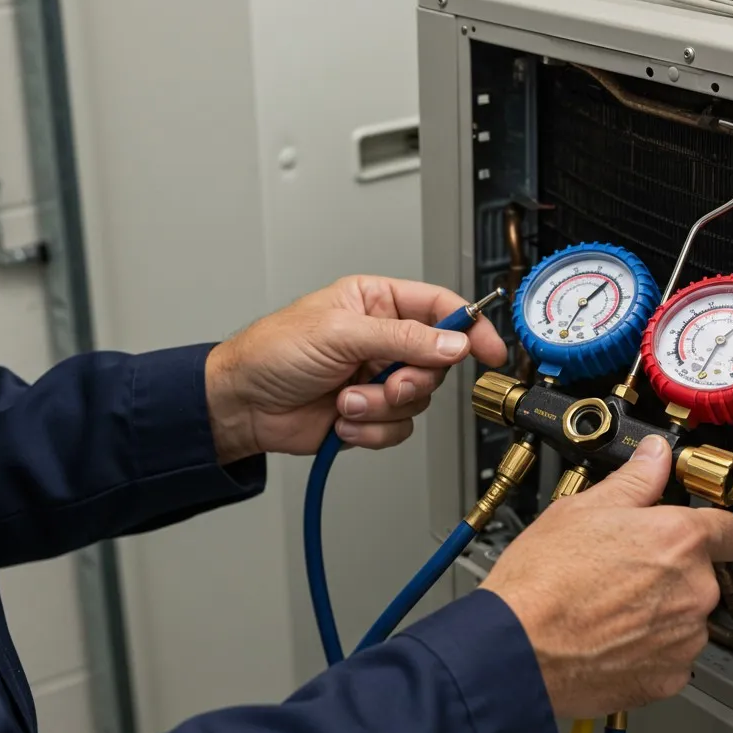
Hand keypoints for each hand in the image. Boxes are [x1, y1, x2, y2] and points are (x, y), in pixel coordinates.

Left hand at [204, 275, 506, 462]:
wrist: (243, 405)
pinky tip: (342, 420)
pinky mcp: (369, 413)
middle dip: (409, 380)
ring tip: (345, 401)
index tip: (489, 349)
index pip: (441, 308)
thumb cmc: (272, 352)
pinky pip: (398, 428)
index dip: (470, 327)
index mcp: (377, 302)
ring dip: (380, 407)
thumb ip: (402, 338)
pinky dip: (370, 430)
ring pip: (418, 400)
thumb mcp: (339, 334)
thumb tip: (453, 344)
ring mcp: (377, 378)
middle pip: (437, 362)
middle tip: (384, 382)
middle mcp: (383, 339)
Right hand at [480, 436, 732, 716]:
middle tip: (623, 568)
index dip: (716, 528)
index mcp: (679, 539)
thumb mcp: (580, 509)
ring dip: (659, 611)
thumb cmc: (541, 581)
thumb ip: (634, 481)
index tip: (700, 532)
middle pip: (702, 574)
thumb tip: (655, 455)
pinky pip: (670, 656)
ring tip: (608, 605)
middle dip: (671, 571)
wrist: (517, 648)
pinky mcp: (668, 677)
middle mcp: (694, 589)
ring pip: (685, 616)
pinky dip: (648, 648)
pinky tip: (609, 635)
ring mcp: (684, 637)